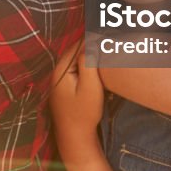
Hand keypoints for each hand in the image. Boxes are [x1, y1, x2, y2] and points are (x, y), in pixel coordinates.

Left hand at [50, 44, 105, 160]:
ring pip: (78, 58)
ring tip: (108, 46)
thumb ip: (88, 63)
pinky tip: (100, 62)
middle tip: (112, 37)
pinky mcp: (66, 86)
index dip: (95, 37)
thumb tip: (92, 42)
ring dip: (92, 52)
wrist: (74, 138)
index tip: (110, 32)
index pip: (79, 44)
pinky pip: (78, 67)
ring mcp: (60, 79)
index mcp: (61, 69)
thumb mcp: (89, 87)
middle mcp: (58, 71)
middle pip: (77, 49)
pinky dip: (89, 62)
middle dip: (93, 43)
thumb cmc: (83, 114)